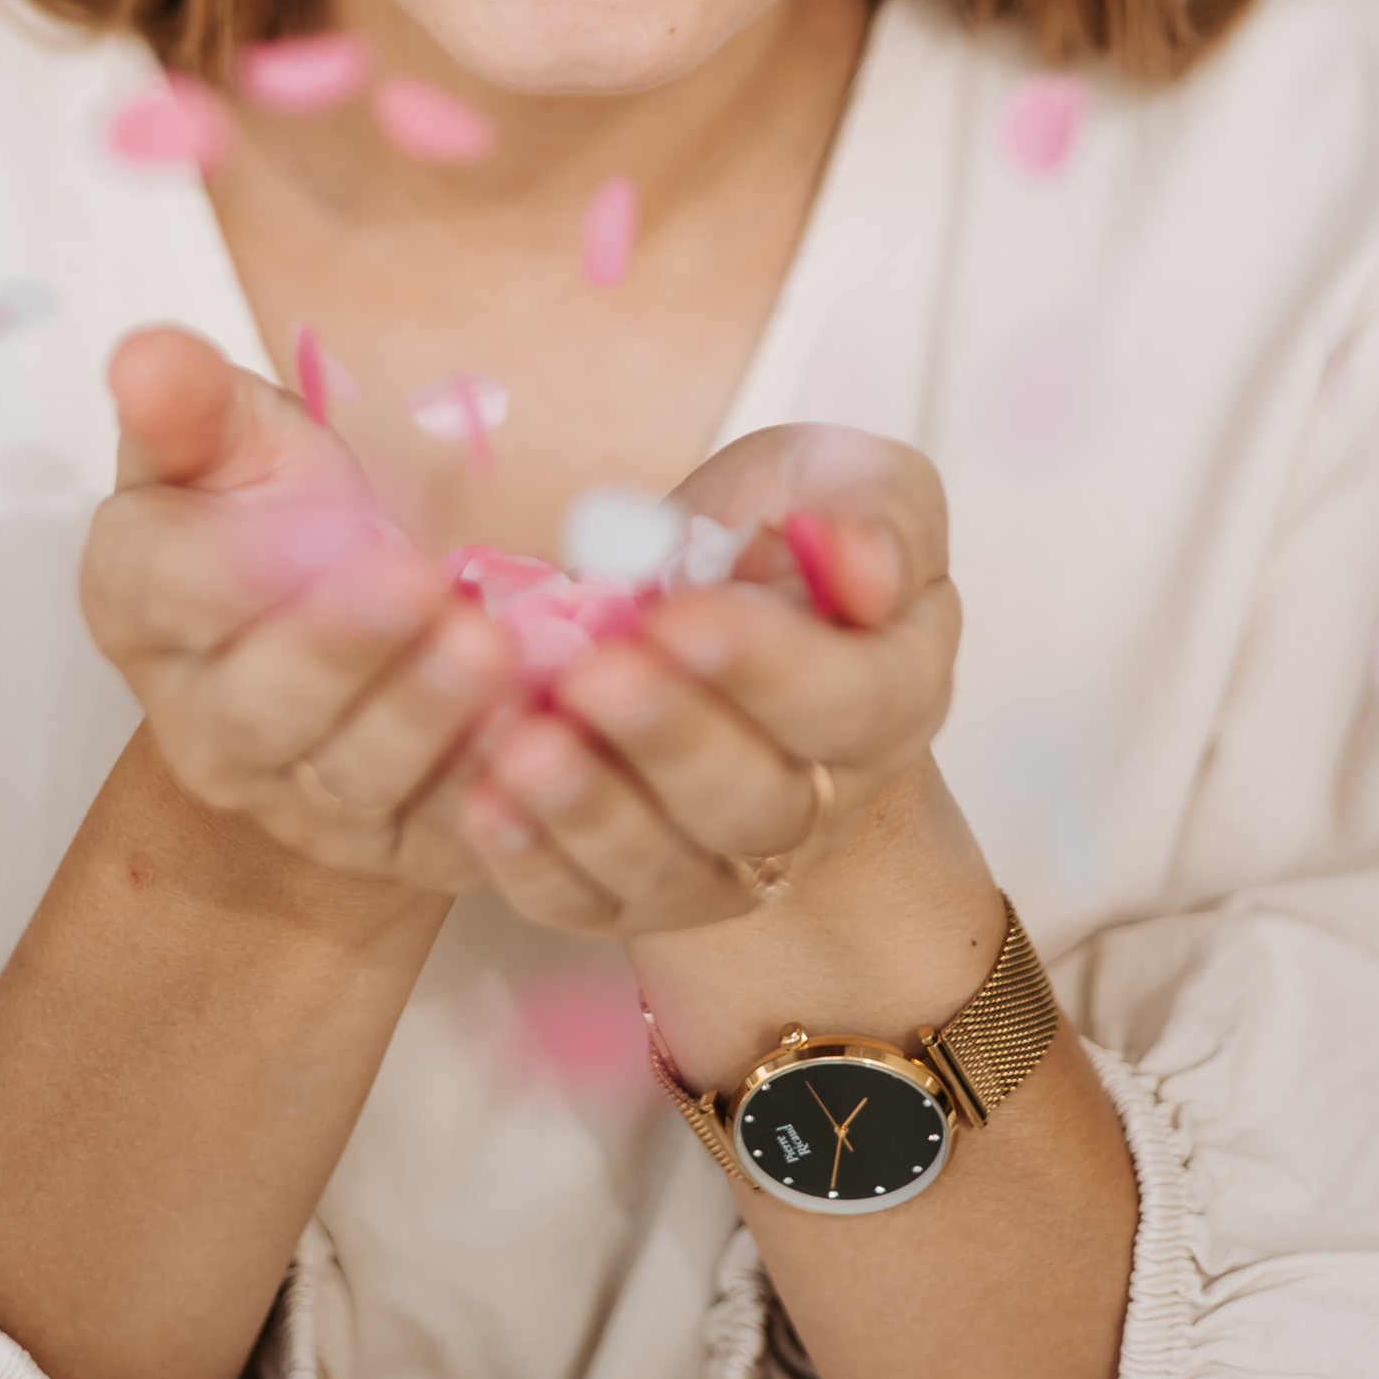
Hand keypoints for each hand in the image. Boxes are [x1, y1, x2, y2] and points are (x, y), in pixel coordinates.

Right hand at [78, 326, 516, 895]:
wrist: (343, 607)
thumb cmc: (276, 509)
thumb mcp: (233, 438)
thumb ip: (191, 404)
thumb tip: (142, 355)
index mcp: (138, 604)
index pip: (173, 590)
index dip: (239, 564)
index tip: (314, 523)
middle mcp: (198, 721)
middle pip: (261, 705)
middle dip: (343, 649)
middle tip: (419, 587)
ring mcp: (288, 796)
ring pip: (351, 774)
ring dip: (424, 716)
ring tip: (488, 647)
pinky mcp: (384, 842)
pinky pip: (436, 828)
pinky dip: (487, 789)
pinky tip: (533, 732)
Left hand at [454, 424, 957, 942]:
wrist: (713, 612)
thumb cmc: (781, 534)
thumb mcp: (840, 477)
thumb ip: (869, 509)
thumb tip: (863, 564)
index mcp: (892, 693)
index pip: (850, 703)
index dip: (767, 668)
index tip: (682, 615)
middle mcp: (823, 797)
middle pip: (759, 802)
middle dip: (669, 738)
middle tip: (591, 675)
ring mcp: (730, 859)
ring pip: (672, 867)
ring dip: (592, 812)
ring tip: (522, 746)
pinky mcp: (637, 890)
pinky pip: (588, 901)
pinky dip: (534, 861)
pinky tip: (485, 801)